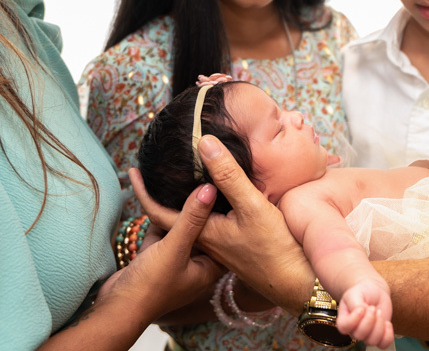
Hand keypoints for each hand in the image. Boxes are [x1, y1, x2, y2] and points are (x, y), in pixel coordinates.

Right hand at [101, 183, 222, 318]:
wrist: (116, 307)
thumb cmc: (151, 286)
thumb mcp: (175, 247)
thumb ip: (192, 218)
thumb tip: (210, 189)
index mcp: (208, 268)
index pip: (224, 235)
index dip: (226, 214)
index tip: (225, 189)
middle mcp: (193, 265)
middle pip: (200, 229)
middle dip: (197, 207)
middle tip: (203, 178)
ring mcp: (173, 261)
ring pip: (179, 228)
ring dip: (175, 209)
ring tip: (180, 180)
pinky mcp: (154, 257)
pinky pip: (161, 232)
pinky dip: (158, 217)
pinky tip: (156, 194)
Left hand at [130, 134, 312, 309]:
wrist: (296, 284)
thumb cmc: (274, 249)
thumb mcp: (250, 207)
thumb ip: (227, 176)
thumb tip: (203, 144)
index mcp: (200, 233)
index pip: (159, 212)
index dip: (144, 191)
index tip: (133, 171)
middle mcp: (204, 242)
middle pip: (173, 215)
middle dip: (161, 192)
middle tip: (154, 168)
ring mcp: (218, 246)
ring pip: (190, 218)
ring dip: (182, 197)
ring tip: (180, 175)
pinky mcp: (232, 245)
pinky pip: (206, 222)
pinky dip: (202, 204)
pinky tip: (214, 193)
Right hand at [337, 279, 393, 347]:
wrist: (375, 292)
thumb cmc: (363, 292)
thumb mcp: (355, 293)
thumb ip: (355, 303)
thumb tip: (362, 312)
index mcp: (344, 319)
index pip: (344, 327)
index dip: (354, 319)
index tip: (362, 308)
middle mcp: (354, 330)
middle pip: (359, 335)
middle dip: (369, 320)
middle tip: (373, 308)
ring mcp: (367, 335)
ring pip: (372, 341)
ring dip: (379, 326)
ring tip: (379, 312)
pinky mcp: (379, 336)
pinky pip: (383, 344)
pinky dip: (388, 334)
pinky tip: (387, 323)